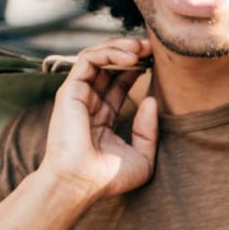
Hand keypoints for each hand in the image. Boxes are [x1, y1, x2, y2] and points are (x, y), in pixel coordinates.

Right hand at [40, 37, 158, 203]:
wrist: (81, 183)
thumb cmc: (108, 178)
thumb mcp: (143, 157)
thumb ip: (149, 130)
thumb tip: (151, 99)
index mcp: (103, 116)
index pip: (120, 82)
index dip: (139, 68)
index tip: (158, 62)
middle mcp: (89, 102)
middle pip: (109, 65)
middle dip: (132, 51)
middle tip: (154, 47)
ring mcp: (78, 95)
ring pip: (97, 56)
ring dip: (121, 46)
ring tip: (143, 47)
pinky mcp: (70, 90)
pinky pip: (87, 60)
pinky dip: (108, 52)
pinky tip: (131, 57)